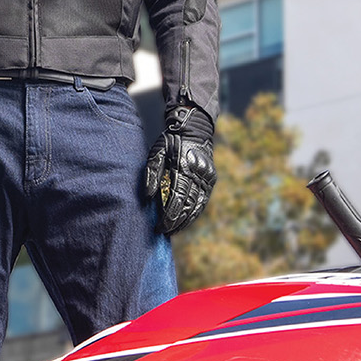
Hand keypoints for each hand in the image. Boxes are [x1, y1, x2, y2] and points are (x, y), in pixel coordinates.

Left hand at [141, 102, 215, 234]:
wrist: (194, 128)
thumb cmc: (170, 140)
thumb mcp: (157, 152)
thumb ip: (152, 173)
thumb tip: (148, 196)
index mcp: (183, 167)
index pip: (177, 198)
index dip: (169, 216)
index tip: (159, 227)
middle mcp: (198, 174)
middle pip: (187, 205)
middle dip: (176, 221)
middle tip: (164, 232)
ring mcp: (207, 177)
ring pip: (197, 206)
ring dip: (186, 220)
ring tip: (174, 230)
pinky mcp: (211, 179)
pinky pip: (203, 201)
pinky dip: (194, 213)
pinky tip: (186, 221)